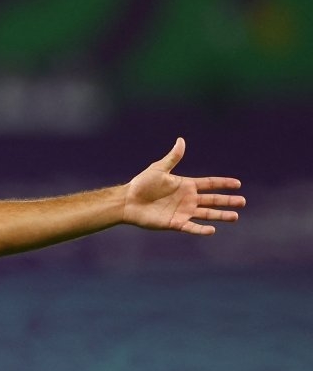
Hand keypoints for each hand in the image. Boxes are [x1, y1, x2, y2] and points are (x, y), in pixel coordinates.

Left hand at [123, 137, 244, 234]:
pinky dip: (201, 230)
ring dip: (220, 215)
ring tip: (235, 217)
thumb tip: (181, 140)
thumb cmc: (141, 184)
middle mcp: (187, 199)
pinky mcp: (174, 223)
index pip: (209, 184)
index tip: (238, 184)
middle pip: (212, 200)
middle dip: (228, 201)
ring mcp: (182, 212)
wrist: (128, 201)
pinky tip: (212, 230)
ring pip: (206, 214)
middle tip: (243, 202)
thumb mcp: (159, 169)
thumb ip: (173, 158)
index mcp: (186, 185)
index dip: (223, 184)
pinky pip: (191, 227)